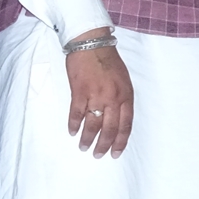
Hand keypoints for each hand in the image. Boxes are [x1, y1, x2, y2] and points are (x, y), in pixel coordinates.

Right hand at [65, 30, 132, 157]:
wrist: (92, 43)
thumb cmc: (109, 60)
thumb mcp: (124, 80)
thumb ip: (122, 99)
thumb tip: (117, 119)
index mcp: (126, 95)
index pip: (126, 124)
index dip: (120, 141)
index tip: (115, 153)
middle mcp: (112, 98)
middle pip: (109, 128)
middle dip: (103, 145)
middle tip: (98, 155)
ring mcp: (96, 95)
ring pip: (92, 124)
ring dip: (87, 138)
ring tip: (83, 147)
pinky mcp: (79, 91)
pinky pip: (76, 113)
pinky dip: (73, 124)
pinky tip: (72, 131)